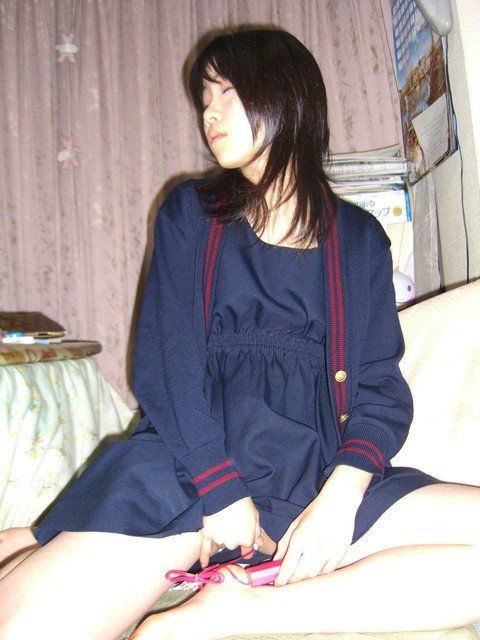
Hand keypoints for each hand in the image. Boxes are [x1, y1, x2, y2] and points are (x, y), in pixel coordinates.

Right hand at [199, 497, 262, 567]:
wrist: (225, 493)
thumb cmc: (243, 503)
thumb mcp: (255, 516)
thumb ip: (257, 532)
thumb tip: (260, 543)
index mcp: (247, 540)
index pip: (248, 551)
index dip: (247, 546)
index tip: (245, 543)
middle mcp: (233, 544)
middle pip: (233, 545)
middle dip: (234, 537)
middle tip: (233, 523)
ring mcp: (219, 540)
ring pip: (222, 543)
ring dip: (222, 537)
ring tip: (222, 522)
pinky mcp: (208, 535)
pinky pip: (205, 550)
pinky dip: (205, 558)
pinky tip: (204, 565)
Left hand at [274, 466, 371, 584]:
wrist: (339, 502)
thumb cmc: (315, 512)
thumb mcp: (295, 524)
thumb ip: (284, 543)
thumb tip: (276, 561)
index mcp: (299, 538)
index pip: (287, 566)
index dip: (281, 579)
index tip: (278, 584)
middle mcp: (313, 547)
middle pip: (300, 574)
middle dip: (292, 579)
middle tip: (289, 577)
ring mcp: (328, 551)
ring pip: (313, 575)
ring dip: (306, 575)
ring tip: (302, 568)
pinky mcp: (339, 553)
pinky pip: (327, 571)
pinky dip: (320, 571)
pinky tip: (316, 565)